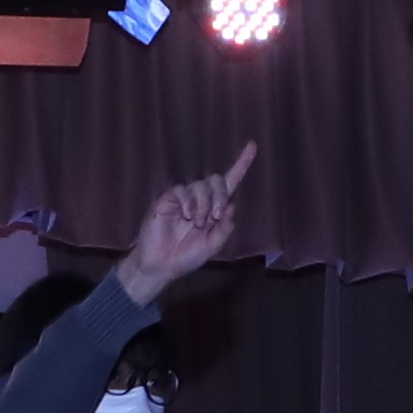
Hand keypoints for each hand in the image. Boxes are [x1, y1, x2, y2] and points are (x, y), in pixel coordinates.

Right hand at [107, 141, 262, 306]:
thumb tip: (231, 206)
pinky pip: (181, 189)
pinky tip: (185, 216)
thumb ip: (224, 229)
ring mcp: (182, 198)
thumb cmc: (185, 257)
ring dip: (202, 205)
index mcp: (213, 208)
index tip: (253, 145)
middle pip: (216, 180)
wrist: (160, 266)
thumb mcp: (212, 247)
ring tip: (195, 223)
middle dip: (219, 196)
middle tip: (214, 216)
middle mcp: (199, 199)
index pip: (230, 181)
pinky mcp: (166, 199)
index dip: (241, 164)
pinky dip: (187, 202)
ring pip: (200, 185)